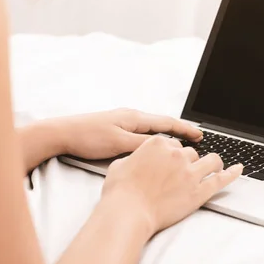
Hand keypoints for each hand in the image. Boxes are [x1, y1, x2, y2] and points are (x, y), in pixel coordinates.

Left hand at [58, 108, 203, 158]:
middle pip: (162, 124)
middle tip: (196, 139)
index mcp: (135, 118)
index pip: (167, 123)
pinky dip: (154, 139)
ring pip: (152, 129)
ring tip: (180, 144)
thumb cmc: (89, 137)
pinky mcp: (116, 129)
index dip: (185, 129)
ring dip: (168, 135)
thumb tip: (166, 146)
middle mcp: (131, 117)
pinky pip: (142, 133)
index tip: (200, 135)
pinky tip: (155, 147)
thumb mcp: (119, 143)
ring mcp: (123, 122)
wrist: (63, 133)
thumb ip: (143, 145)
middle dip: (180, 131)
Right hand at [101, 136, 242, 235]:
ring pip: (211, 161)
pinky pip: (221, 179)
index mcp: (158, 144)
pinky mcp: (198, 191)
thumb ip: (133, 158)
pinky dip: (232, 173)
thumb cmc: (121, 192)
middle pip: (191, 153)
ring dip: (212, 163)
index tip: (171, 162)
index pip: (173, 144)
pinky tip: (238, 169)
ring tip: (214, 166)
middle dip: (188, 161)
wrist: (128, 212)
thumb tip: (135, 160)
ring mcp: (190, 172)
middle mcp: (177, 155)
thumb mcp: (120, 165)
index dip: (172, 154)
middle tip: (182, 174)